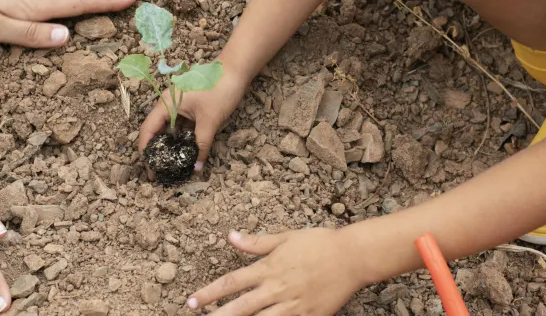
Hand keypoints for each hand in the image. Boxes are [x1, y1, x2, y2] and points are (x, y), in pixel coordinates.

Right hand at [138, 73, 248, 170]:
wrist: (237, 70)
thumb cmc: (220, 90)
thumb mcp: (210, 121)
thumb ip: (201, 145)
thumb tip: (196, 168)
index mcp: (167, 103)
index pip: (148, 129)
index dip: (146, 150)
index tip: (149, 169)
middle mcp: (169, 103)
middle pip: (156, 130)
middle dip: (156, 151)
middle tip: (157, 172)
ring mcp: (180, 105)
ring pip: (170, 129)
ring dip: (170, 146)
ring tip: (171, 165)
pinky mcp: (191, 107)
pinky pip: (182, 126)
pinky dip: (182, 139)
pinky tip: (186, 152)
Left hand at [188, 229, 370, 314]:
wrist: (353, 258)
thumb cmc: (319, 243)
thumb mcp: (286, 238)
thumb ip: (256, 242)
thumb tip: (230, 236)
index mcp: (269, 268)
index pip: (232, 282)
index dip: (210, 293)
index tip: (192, 302)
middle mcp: (277, 289)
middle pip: (240, 308)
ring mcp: (293, 306)